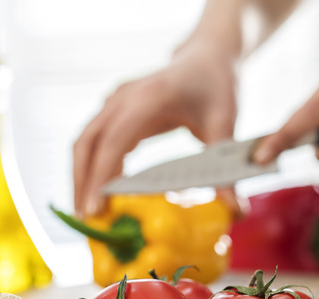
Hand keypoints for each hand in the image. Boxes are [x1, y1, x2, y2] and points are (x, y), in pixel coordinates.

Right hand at [72, 39, 238, 216]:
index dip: (100, 177)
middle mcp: (123, 98)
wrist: (206, 56)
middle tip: (85, 221)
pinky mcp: (113, 110)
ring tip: (88, 212)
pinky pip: (93, 141)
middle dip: (81, 183)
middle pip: (87, 144)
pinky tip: (100, 192)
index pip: (113, 142)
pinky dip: (91, 167)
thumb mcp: (225, 126)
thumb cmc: (216, 86)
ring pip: (84, 142)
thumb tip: (236, 212)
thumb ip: (226, 170)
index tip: (95, 210)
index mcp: (148, 98)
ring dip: (81, 177)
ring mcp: (114, 102)